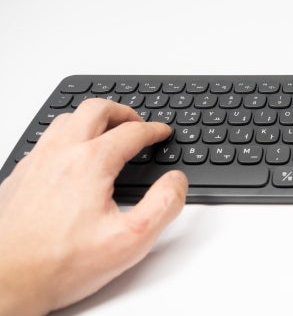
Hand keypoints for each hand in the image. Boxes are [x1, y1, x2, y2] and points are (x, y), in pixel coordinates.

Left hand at [0, 99, 187, 315]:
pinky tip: (73, 157)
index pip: (131, 132)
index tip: (161, 133)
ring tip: (108, 132)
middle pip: (96, 110)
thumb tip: (176, 181)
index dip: (153, 130)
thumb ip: (164, 205)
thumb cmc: (59, 264)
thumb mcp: (131, 240)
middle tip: (137, 123)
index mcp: (90, 163)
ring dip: (93, 120)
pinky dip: (68, 137)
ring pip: (67, 120)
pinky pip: (46, 140)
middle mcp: (60, 154)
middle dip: (123, 112)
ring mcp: (35, 163)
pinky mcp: (19, 177)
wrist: (5, 282)